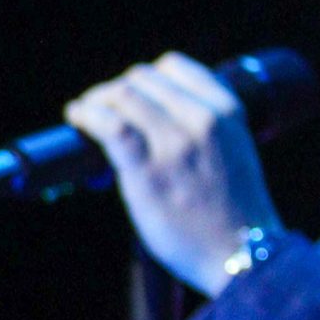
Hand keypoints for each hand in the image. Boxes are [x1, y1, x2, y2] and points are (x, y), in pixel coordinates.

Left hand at [63, 52, 283, 294]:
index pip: (174, 67)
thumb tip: (155, 124)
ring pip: (124, 95)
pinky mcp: (148, 170)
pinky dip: (87, 115)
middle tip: (101, 109)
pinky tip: (76, 117)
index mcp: (226, 111)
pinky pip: (110, 126)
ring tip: (84, 113)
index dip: (143, 78)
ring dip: (97, 100)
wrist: (243, 251)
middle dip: (116, 90)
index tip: (129, 94)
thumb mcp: (233, 152)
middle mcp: (201, 119)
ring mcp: (174, 143)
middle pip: (142, 79)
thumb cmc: (234, 211)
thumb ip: (204, 131)